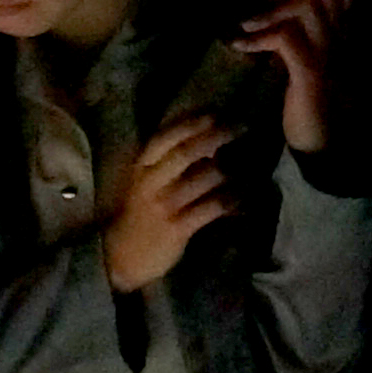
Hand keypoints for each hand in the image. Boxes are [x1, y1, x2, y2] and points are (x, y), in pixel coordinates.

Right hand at [101, 110, 238, 292]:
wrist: (122, 257)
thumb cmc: (139, 216)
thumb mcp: (144, 184)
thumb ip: (166, 163)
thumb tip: (204, 141)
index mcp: (141, 168)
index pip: (168, 137)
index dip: (194, 124)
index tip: (217, 115)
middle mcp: (151, 182)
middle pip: (188, 151)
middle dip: (217, 136)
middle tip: (242, 128)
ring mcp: (164, 205)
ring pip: (205, 177)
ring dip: (231, 169)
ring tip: (250, 165)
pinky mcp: (177, 227)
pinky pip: (212, 207)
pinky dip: (232, 200)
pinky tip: (243, 199)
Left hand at [234, 0, 356, 152]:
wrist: (327, 148)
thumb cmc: (311, 108)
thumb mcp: (304, 64)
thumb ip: (298, 39)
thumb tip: (271, 18)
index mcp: (340, 34)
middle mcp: (339, 38)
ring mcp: (328, 55)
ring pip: (307, 8)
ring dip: (271, 11)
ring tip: (245, 25)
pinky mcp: (311, 75)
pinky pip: (287, 39)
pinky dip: (260, 37)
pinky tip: (241, 46)